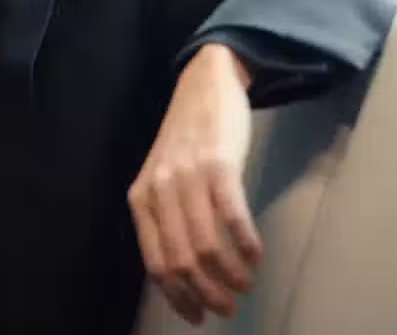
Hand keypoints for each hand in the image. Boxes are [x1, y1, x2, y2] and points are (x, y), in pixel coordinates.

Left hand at [128, 44, 262, 324]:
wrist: (204, 84)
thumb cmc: (186, 138)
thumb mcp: (162, 177)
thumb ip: (164, 217)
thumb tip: (182, 271)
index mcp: (140, 199)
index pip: (155, 262)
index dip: (178, 297)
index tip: (197, 317)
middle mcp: (159, 189)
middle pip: (182, 260)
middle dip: (206, 294)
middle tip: (228, 308)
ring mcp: (188, 176)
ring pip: (207, 245)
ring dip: (230, 276)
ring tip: (245, 285)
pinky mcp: (219, 164)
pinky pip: (232, 217)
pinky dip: (246, 245)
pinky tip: (256, 255)